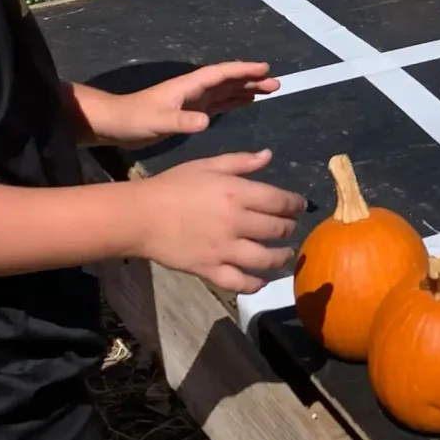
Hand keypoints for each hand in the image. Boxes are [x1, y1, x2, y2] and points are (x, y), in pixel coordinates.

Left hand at [96, 61, 277, 144]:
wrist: (115, 124)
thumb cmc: (134, 119)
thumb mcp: (158, 121)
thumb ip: (181, 121)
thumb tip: (207, 121)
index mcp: (189, 86)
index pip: (221, 74)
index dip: (242, 71)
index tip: (265, 69)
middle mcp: (194, 90)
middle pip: (228, 81)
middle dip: (251, 80)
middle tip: (275, 83)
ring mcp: (193, 100)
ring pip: (226, 91)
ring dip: (246, 89)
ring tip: (268, 89)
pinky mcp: (189, 111)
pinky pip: (218, 102)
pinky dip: (234, 101)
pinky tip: (245, 102)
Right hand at [131, 151, 303, 291]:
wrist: (139, 216)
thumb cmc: (172, 185)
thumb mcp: (206, 165)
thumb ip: (240, 162)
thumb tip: (269, 155)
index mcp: (236, 192)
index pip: (279, 201)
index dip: (295, 204)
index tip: (300, 206)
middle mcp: (236, 222)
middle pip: (277, 229)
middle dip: (290, 228)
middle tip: (290, 228)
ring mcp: (224, 249)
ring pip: (266, 259)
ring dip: (281, 257)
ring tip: (284, 254)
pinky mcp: (211, 270)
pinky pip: (241, 282)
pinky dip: (255, 283)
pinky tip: (260, 279)